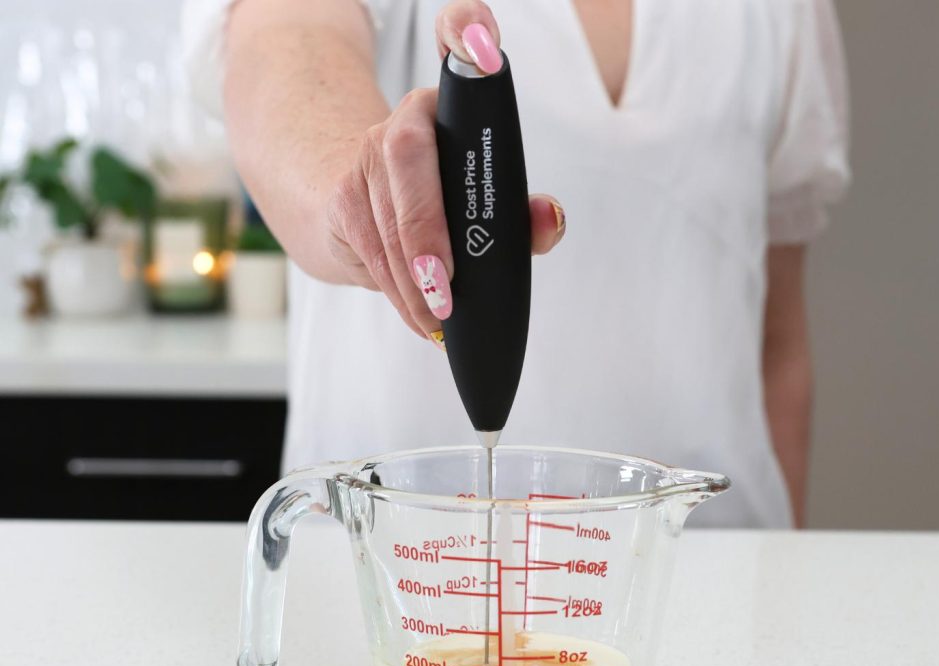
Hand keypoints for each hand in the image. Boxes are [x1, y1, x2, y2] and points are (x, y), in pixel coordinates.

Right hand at [326, 0, 564, 343]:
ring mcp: (370, 152)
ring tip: (438, 316)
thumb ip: (521, 216)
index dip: (467, 29)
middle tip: (446, 285)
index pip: (459, 34)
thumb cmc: (438, 214)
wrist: (359, 217)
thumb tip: (550, 218)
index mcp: (458, 105)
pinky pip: (369, 242)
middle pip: (408, 150)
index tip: (481, 45)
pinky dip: (396, 287)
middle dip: (426, 225)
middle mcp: (410, 118)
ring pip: (384, 207)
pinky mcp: (342, 194)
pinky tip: (418, 314)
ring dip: (413, 275)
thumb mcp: (486, 215)